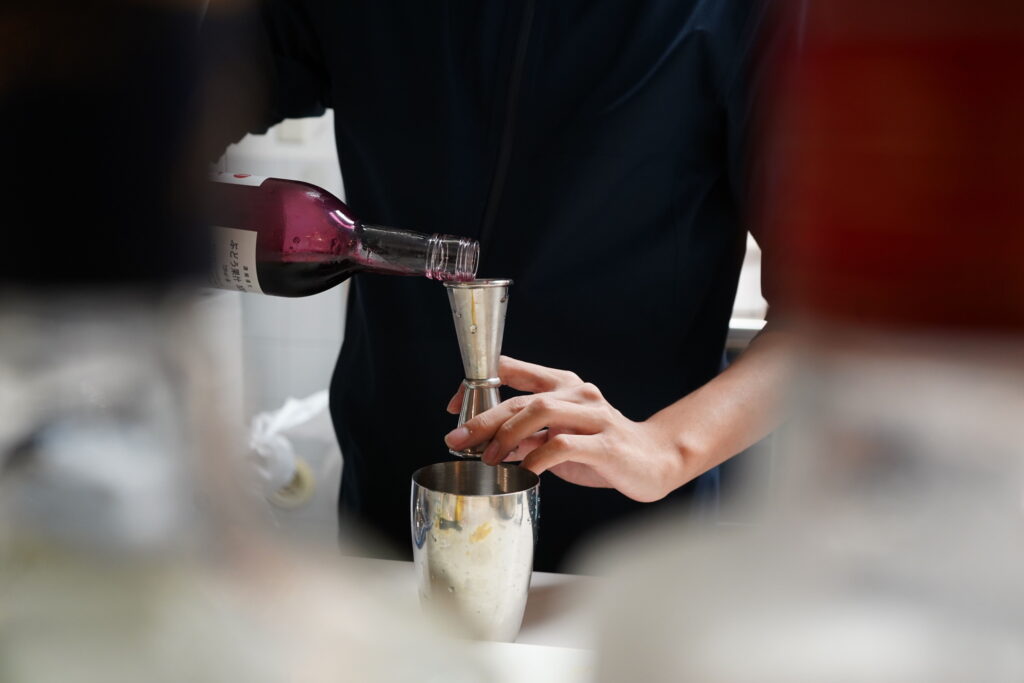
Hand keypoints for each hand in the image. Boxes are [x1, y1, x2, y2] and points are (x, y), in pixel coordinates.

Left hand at [444, 357, 686, 502]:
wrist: (655, 460)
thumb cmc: (603, 449)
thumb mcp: (559, 439)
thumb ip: (527, 438)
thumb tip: (486, 445)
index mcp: (564, 385)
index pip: (512, 370)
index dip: (479, 383)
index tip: (453, 406)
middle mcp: (578, 394)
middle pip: (521, 398)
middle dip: (483, 418)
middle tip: (457, 438)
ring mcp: (594, 417)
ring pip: (539, 412)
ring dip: (506, 436)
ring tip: (487, 459)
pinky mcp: (605, 443)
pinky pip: (561, 446)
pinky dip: (535, 460)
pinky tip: (522, 474)